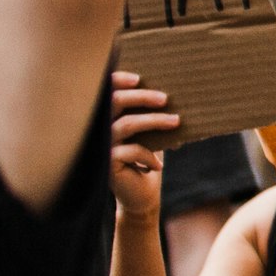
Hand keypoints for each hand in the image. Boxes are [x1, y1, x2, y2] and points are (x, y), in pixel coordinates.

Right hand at [109, 68, 176, 219]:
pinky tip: (159, 166)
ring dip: (154, 121)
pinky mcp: (106, 164)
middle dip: (141, 97)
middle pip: (114, 102)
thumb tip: (168, 89)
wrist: (143, 196)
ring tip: (176, 122)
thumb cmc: (147, 157)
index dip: (117, 80)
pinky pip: (130, 150)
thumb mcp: (149, 132)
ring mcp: (101, 146)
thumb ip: (150, 112)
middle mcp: (99, 129)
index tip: (138, 79)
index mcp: (106, 116)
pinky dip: (148, 155)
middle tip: (165, 99)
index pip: (105, 92)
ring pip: (126, 124)